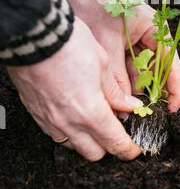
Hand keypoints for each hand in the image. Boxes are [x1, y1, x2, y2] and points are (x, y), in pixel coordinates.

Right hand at [8, 18, 141, 160]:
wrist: (36, 35)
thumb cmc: (70, 44)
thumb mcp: (102, 64)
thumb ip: (115, 91)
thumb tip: (129, 105)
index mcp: (90, 112)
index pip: (114, 143)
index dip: (128, 149)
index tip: (133, 148)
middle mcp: (68, 122)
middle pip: (93, 153)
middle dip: (108, 146)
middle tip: (115, 130)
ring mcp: (49, 120)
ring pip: (72, 145)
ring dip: (86, 139)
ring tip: (94, 120)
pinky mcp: (36, 112)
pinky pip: (54, 132)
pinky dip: (67, 130)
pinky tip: (73, 112)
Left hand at [56, 0, 179, 111]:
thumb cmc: (97, 5)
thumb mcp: (108, 46)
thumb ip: (116, 78)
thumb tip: (124, 107)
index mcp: (155, 29)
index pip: (172, 64)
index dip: (174, 89)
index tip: (171, 109)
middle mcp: (149, 35)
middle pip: (155, 70)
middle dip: (146, 91)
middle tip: (138, 112)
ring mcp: (134, 40)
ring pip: (139, 71)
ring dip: (130, 87)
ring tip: (121, 106)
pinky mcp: (121, 44)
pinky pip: (126, 66)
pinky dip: (120, 79)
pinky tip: (113, 93)